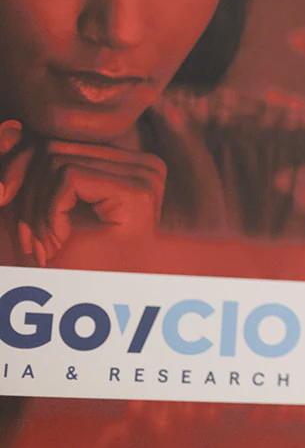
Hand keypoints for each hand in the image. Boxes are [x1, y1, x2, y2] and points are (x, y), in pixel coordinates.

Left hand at [12, 139, 165, 266]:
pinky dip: (48, 214)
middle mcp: (146, 164)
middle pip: (53, 148)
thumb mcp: (41, 208)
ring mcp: (147, 174)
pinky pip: (67, 177)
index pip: (58, 144)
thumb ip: (31, 167)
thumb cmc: (68, 269)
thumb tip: (12, 128)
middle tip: (32, 243)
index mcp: (130, 165)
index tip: (26, 232)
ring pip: (55, 160)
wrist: (99, 318)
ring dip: (34, 210)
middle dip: (26, 196)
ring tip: (45, 248)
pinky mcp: (139, 190)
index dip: (23, 180)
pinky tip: (58, 245)